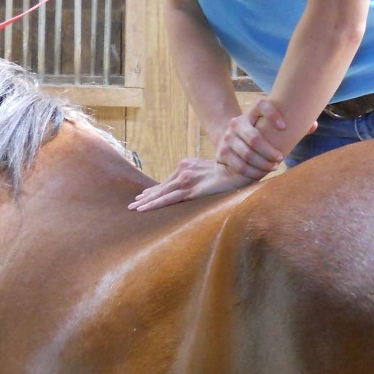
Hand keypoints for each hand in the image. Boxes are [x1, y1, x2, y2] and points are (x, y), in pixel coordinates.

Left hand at [129, 156, 256, 211]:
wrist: (240, 169)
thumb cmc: (230, 171)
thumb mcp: (211, 171)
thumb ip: (201, 176)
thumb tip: (199, 186)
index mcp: (187, 165)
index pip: (168, 181)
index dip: (156, 189)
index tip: (144, 195)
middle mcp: (183, 170)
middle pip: (161, 186)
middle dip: (146, 196)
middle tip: (133, 204)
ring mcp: (186, 179)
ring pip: (161, 193)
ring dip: (146, 201)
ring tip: (134, 208)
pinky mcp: (191, 190)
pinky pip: (168, 199)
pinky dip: (154, 204)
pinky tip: (144, 209)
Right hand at [214, 98, 291, 179]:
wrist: (230, 142)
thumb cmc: (259, 135)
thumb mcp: (270, 128)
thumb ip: (292, 125)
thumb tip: (313, 125)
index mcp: (251, 112)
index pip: (261, 104)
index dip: (273, 113)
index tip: (284, 126)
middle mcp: (237, 122)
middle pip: (255, 138)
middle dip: (270, 151)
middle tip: (281, 158)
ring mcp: (228, 137)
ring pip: (247, 154)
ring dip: (263, 164)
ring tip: (273, 167)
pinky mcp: (222, 151)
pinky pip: (239, 165)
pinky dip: (252, 172)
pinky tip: (260, 174)